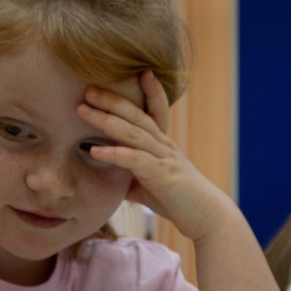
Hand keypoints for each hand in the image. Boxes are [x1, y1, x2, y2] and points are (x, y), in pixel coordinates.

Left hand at [78, 70, 231, 243]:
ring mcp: (164, 158)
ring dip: (107, 120)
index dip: (150, 91)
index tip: (140, 72)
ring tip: (83, 110)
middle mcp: (165, 146)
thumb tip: (108, 178)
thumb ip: (130, 177)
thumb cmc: (179, 202)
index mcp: (163, 145)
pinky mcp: (162, 175)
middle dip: (112, 100)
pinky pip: (135, 160)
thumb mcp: (149, 185)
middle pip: (137, 116)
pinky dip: (115, 153)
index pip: (155, 112)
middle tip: (88, 89)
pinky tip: (95, 150)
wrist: (207, 218)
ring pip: (133, 133)